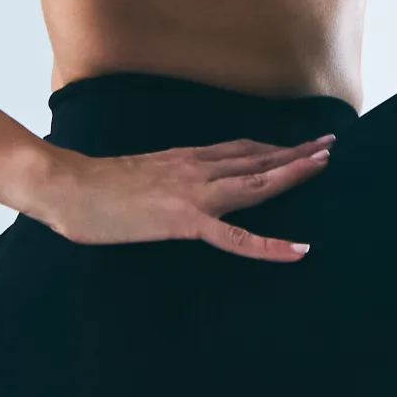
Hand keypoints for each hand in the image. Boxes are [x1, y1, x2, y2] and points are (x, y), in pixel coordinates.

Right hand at [21, 134, 334, 263]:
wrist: (66, 186)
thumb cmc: (88, 188)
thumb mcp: (134, 177)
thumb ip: (158, 181)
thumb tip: (165, 191)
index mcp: (182, 159)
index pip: (237, 149)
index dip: (270, 147)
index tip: (296, 144)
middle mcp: (194, 168)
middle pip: (255, 157)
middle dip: (295, 152)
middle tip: (330, 144)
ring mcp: (193, 192)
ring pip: (255, 182)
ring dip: (293, 172)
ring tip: (324, 165)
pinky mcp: (185, 219)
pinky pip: (236, 237)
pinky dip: (270, 245)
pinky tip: (298, 252)